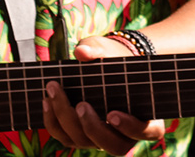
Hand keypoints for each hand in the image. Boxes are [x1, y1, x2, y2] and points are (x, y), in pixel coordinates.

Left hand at [39, 37, 166, 153]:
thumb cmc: (115, 59)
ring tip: (55, 94)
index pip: (146, 131)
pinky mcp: (80, 136)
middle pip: (113, 145)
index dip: (130, 127)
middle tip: (82, 105)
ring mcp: (101, 138)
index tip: (113, 114)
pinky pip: (66, 137)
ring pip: (86, 143)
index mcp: (147, 117)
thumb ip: (99, 49)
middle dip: (93, 127)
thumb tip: (82, 52)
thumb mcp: (111, 49)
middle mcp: (125, 135)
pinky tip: (47, 100)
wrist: (104, 64)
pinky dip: (53, 121)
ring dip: (67, 122)